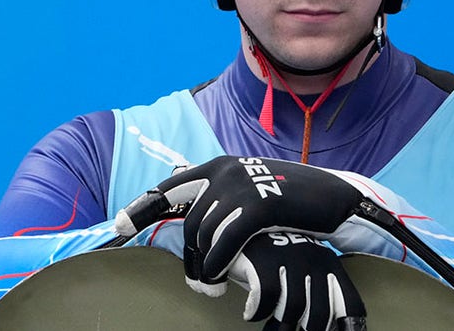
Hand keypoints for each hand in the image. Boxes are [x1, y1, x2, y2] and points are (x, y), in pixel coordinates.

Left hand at [142, 156, 367, 288]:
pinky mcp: (258, 207)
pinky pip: (224, 244)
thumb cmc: (295, 200)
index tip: (117, 225)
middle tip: (201, 285)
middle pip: (190, 223)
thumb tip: (194, 201)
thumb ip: (225, 193)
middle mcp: (225, 171)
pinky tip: (224, 280)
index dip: (142, 207)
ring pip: (205, 236)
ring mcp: (241, 187)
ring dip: (206, 267)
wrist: (336, 197)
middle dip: (191, 258)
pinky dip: (219, 265)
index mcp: (220, 165)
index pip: (170, 188)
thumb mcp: (255, 187)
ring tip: (215, 287)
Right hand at [228, 232, 366, 330]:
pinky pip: (265, 300)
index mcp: (330, 266)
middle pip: (319, 316)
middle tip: (291, 330)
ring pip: (293, 310)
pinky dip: (257, 311)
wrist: (245, 223)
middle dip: (306, 330)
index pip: (351, 305)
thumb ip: (319, 292)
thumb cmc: (277, 255)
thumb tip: (322, 326)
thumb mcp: (305, 269)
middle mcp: (314, 261)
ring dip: (280, 325)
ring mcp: (290, 259)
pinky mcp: (264, 261)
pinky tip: (252, 311)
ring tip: (271, 326)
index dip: (345, 327)